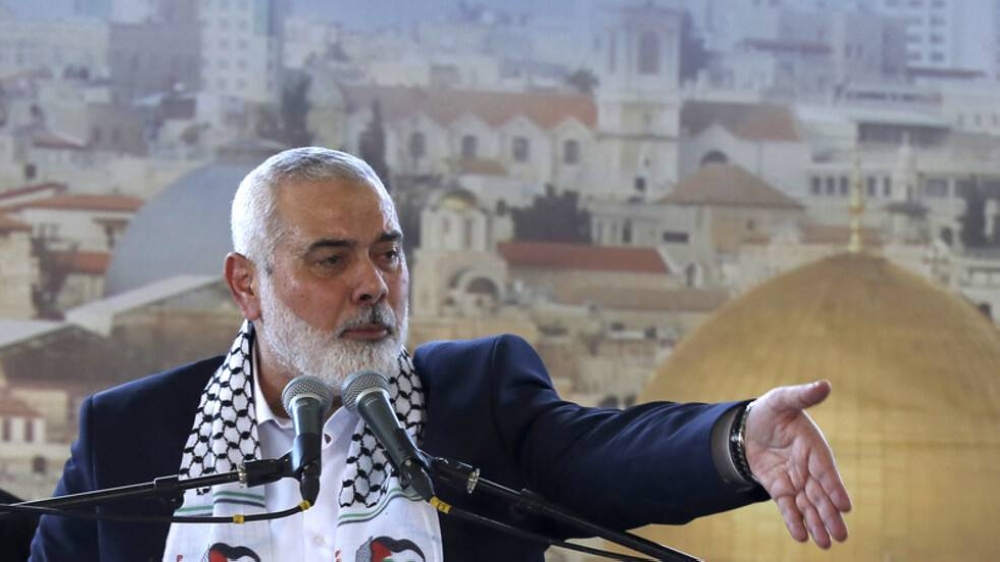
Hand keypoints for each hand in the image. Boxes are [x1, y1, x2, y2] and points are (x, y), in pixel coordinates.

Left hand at [744, 380, 851, 547]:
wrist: (746, 426)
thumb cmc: (770, 411)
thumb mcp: (782, 399)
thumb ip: (802, 395)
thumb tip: (825, 385)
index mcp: (813, 446)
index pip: (826, 470)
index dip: (834, 488)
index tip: (844, 506)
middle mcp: (808, 467)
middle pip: (821, 494)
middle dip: (829, 515)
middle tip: (840, 535)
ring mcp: (795, 480)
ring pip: (808, 505)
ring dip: (816, 523)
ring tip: (825, 543)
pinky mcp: (780, 489)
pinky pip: (788, 507)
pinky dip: (794, 521)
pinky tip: (801, 536)